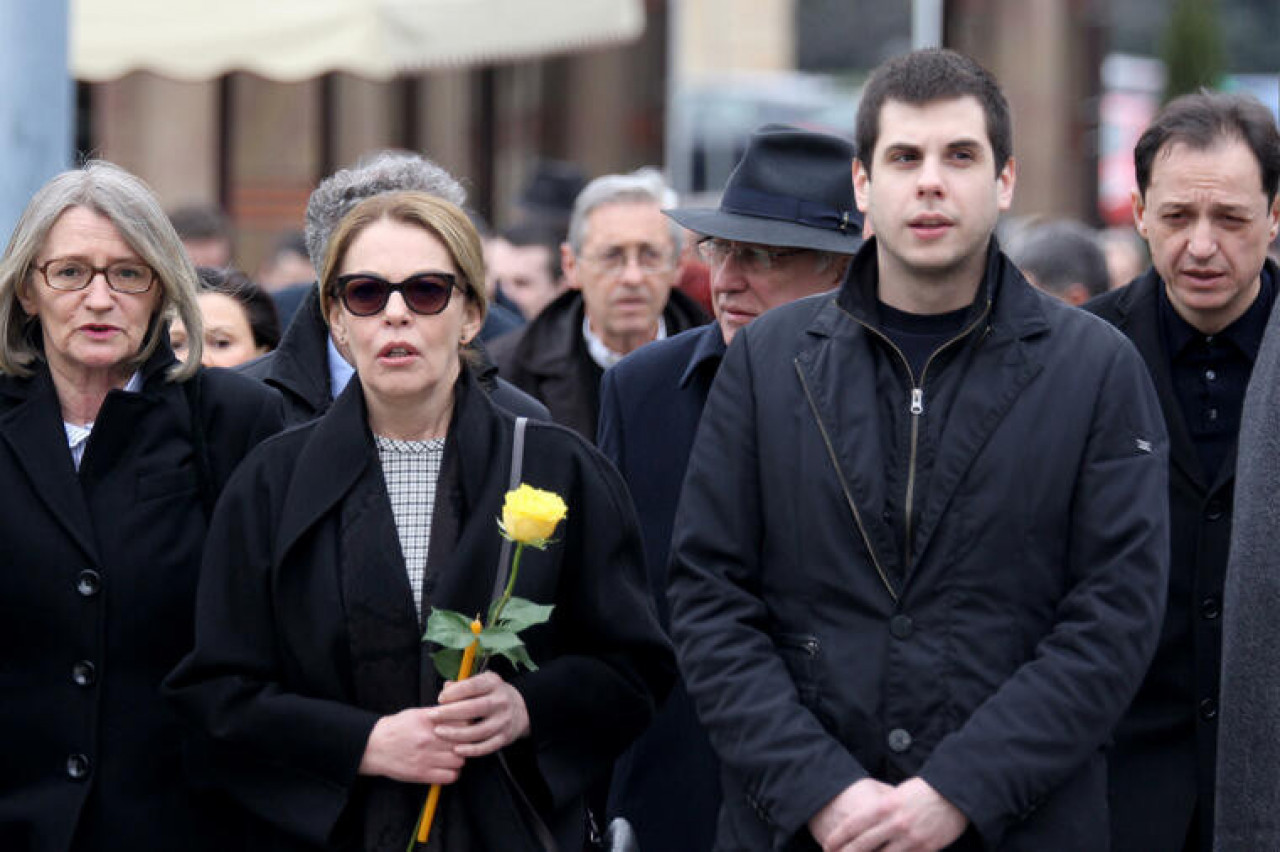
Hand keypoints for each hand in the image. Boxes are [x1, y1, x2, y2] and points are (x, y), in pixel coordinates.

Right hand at [358, 708, 464, 783]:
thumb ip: (439, 711)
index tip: (465, 728)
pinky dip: (452, 773)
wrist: (373, 747)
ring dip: (459, 758)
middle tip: (460, 743)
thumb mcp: (417, 713)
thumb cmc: (397, 728)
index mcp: (428, 720)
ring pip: (460, 760)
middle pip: (463, 742)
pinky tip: (446, 768)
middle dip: (465, 742)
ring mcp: (426, 758)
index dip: (467, 726)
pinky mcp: (422, 774)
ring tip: (452, 755)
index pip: (462, 722)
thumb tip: (458, 704)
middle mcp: (429, 738)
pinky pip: (450, 777)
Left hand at [429, 671, 530, 757]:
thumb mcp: (482, 682)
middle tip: (433, 716)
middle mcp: (501, 701)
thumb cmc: (492, 694)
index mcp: (493, 684)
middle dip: (451, 713)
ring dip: (457, 733)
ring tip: (439, 732)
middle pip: (476, 708)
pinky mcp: (504, 738)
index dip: (455, 692)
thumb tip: (446, 688)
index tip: (440, 699)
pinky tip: (456, 749)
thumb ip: (463, 685)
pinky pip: (487, 747)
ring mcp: (503, 721)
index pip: (473, 686)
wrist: (521, 708)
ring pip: (480, 731)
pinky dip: (471, 750)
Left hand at [810, 778, 966, 851]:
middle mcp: (895, 823)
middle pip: (861, 845)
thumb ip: (880, 809)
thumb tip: (860, 824)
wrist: (955, 794)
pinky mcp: (925, 850)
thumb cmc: (923, 791)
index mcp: (885, 805)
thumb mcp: (897, 793)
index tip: (827, 846)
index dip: (836, 838)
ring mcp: (910, 839)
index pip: (853, 825)